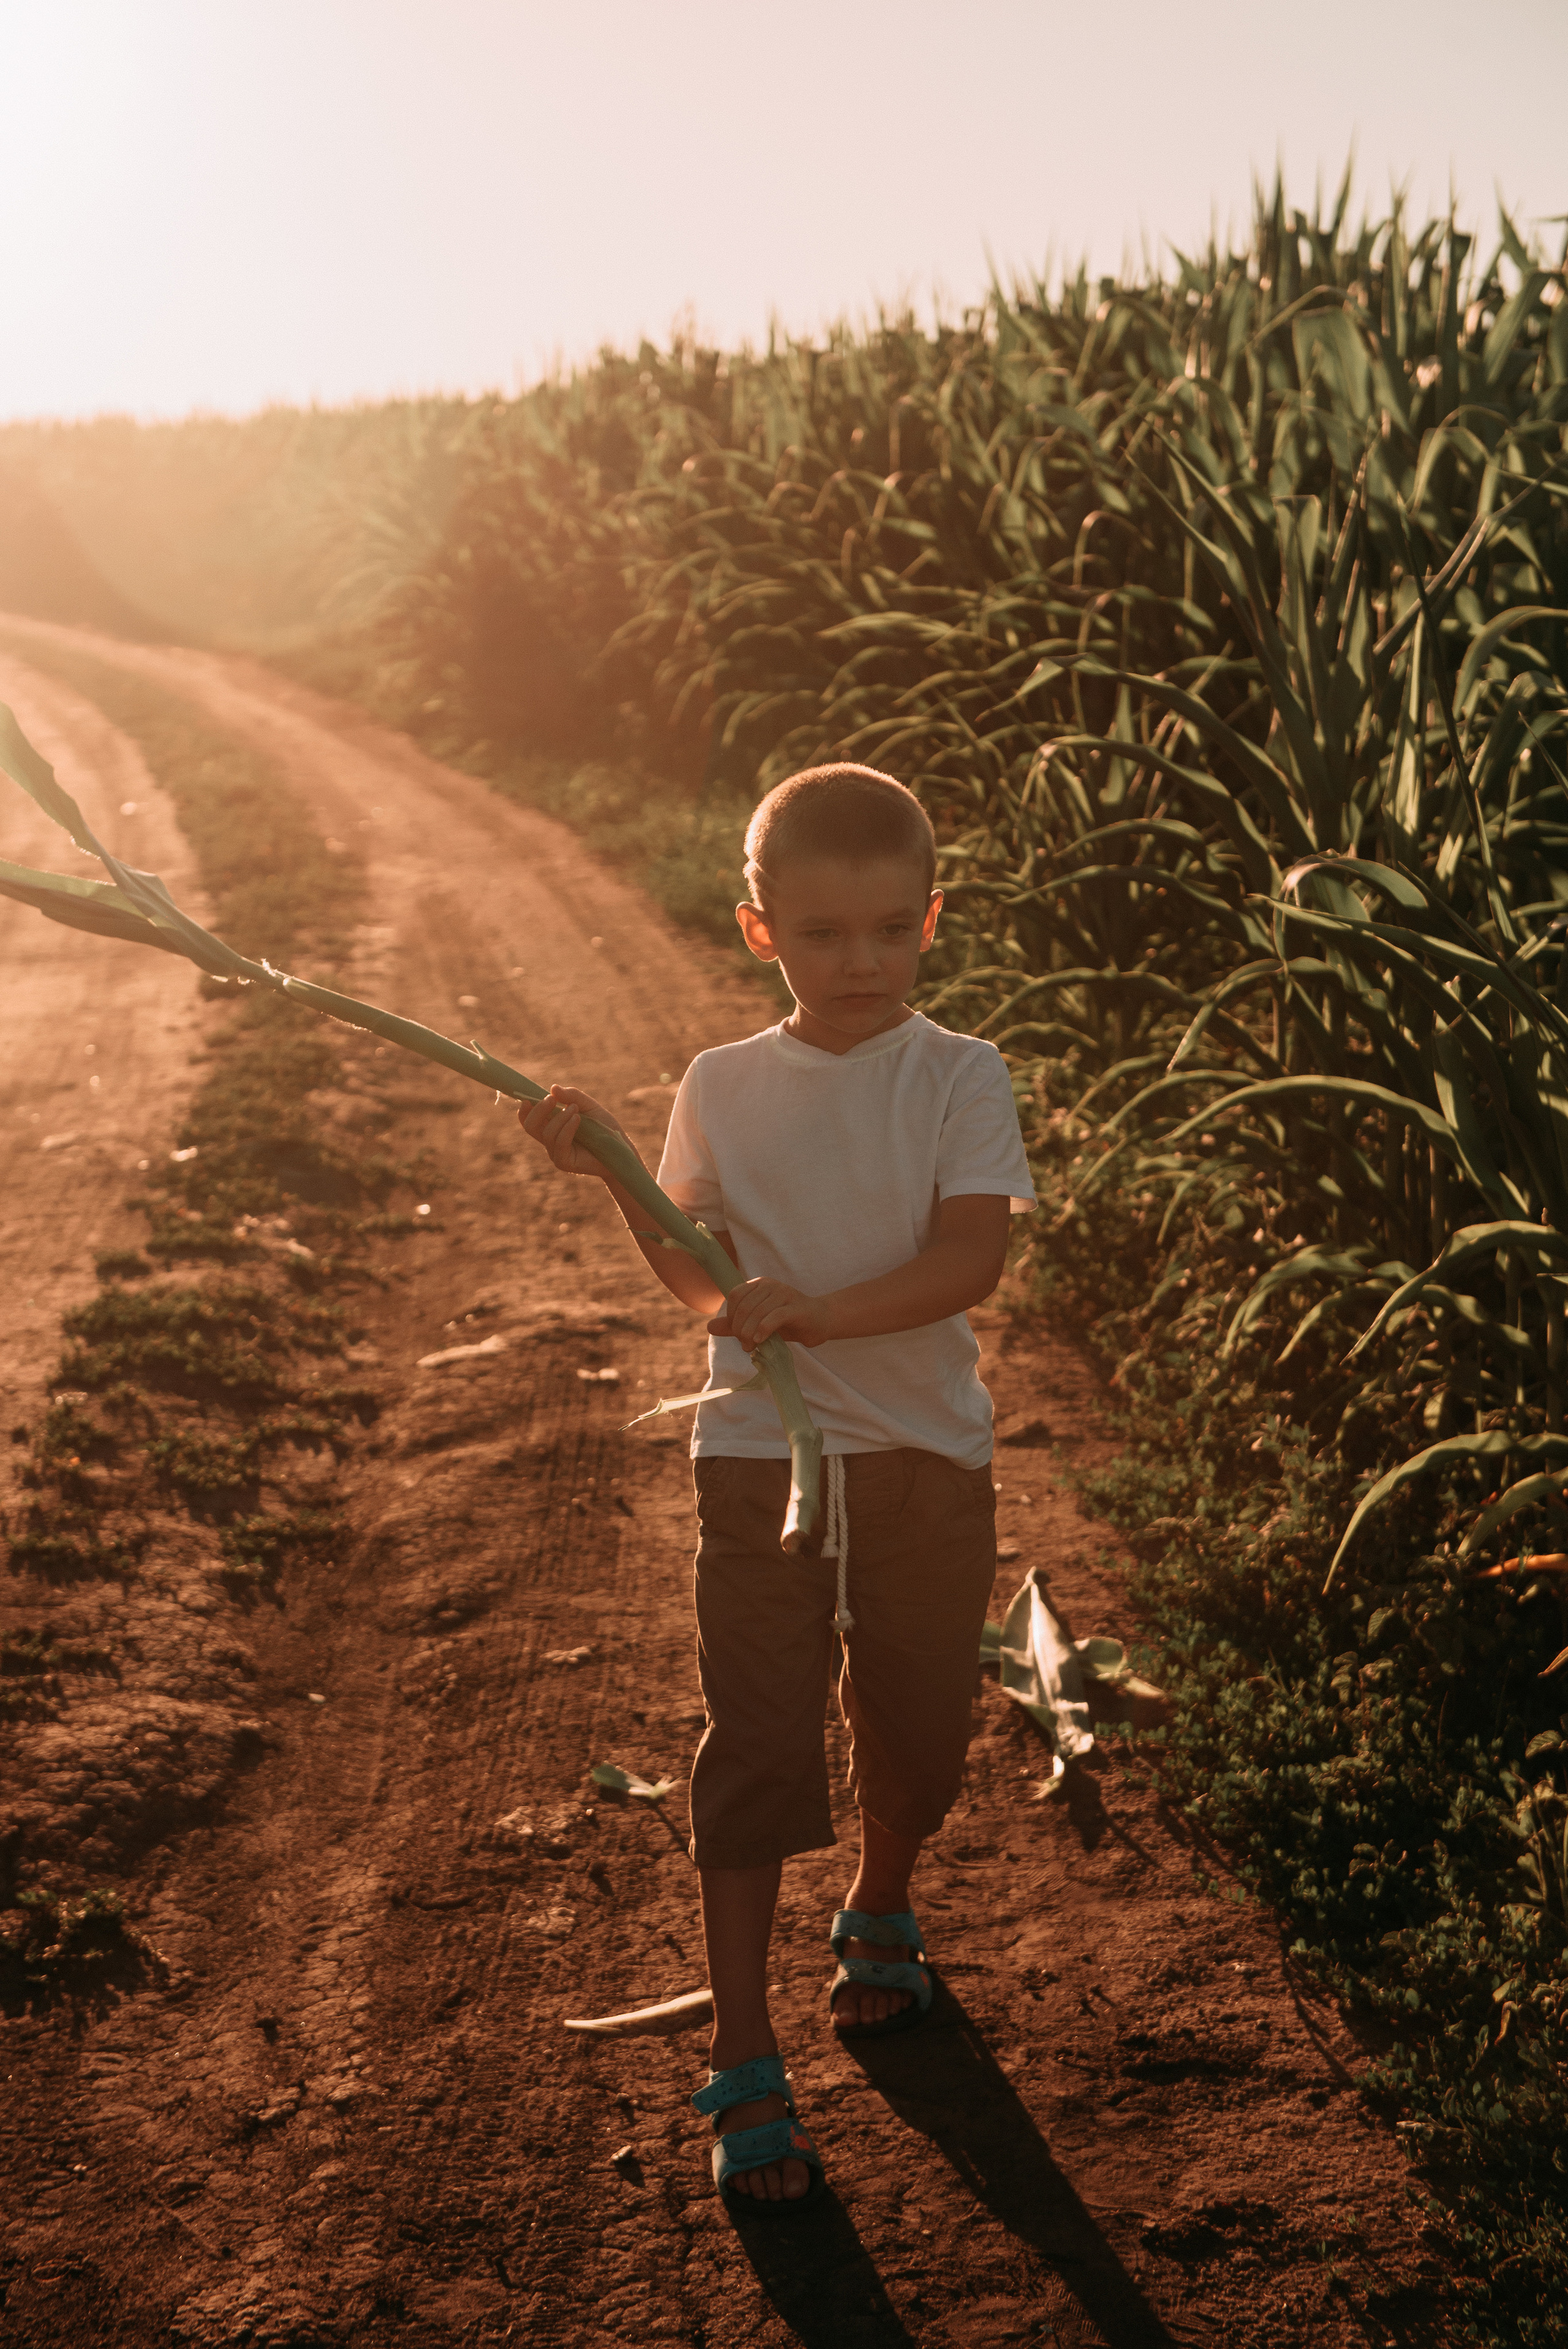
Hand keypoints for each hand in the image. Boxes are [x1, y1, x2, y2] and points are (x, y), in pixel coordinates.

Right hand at [517, 1084, 628, 1178]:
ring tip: (575, 1110)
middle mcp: (550, 1140)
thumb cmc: (604, 1126)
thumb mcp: (588, 1106)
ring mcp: (556, 1152)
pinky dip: (567, 1129)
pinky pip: (559, 1144)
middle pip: (530, 1126)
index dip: (525, 1109)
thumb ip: (572, 1096)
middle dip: (538, 1110)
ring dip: (560, 1117)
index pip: (529, 1119)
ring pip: (546, 1133)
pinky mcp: (565, 1162)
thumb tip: (552, 1088)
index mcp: (552, 1126)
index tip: (528, 1098)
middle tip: (551, 1099)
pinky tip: (577, 1119)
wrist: (621, 1148)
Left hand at [709, 1277, 832, 1350]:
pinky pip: (774, 1317)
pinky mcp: (796, 1307)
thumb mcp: (757, 1323)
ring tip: (752, 1347)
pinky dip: (763, 1331)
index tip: (737, 1334)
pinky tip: (761, 1341)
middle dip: (740, 1330)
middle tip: (745, 1345)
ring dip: (750, 1334)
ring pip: (757, 1313)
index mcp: (759, 1285)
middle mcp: (770, 1285)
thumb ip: (735, 1325)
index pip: (735, 1296)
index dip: (731, 1317)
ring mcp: (784, 1294)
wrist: (820, 1321)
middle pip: (744, 1307)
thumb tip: (709, 1327)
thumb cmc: (788, 1322)